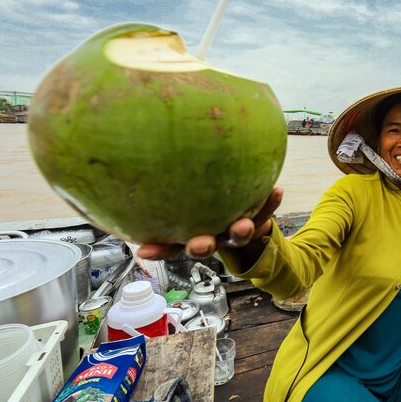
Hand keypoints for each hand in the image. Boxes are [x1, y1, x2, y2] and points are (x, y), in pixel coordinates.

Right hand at [137, 187, 283, 259]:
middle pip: (203, 247)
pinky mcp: (257, 220)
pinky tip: (276, 191)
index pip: (168, 246)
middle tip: (199, 244)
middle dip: (201, 247)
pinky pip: (264, 214)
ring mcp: (233, 231)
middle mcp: (211, 236)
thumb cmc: (201, 199)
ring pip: (236, 237)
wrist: (240, 212)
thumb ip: (163, 182)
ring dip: (240, 232)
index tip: (145, 250)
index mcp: (188, 234)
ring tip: (245, 225)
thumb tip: (124, 151)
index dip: (157, 249)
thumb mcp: (181, 193)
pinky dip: (270, 205)